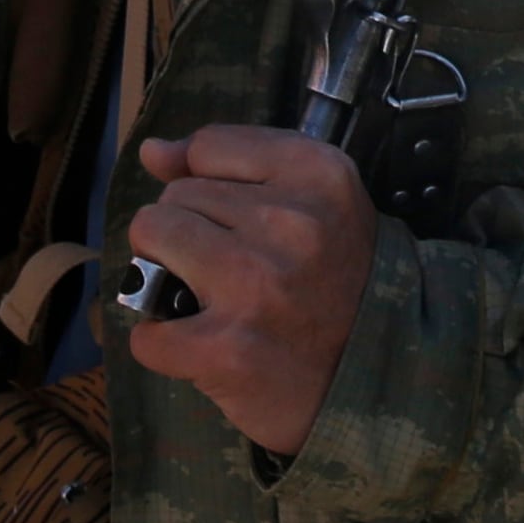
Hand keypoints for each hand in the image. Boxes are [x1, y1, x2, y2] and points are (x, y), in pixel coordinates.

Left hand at [120, 126, 376, 456]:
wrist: (376, 375)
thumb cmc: (337, 281)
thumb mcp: (313, 201)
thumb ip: (234, 164)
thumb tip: (153, 152)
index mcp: (318, 173)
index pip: (210, 146)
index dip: (212, 183)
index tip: (239, 219)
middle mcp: (289, 221)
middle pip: (176, 194)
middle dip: (189, 230)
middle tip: (228, 268)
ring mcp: (254, 284)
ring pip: (151, 238)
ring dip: (163, 272)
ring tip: (201, 295)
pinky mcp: (224, 348)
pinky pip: (146, 329)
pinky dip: (161, 344)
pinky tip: (196, 345)